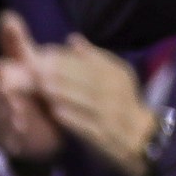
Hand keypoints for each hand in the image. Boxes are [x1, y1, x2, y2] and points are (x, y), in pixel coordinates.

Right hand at [0, 13, 63, 166]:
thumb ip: (15, 43)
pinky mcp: (1, 143)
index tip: (5, 67)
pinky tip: (23, 129)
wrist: (55, 117)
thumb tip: (6, 14)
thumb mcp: (28, 61)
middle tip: (11, 88)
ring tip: (18, 107)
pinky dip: (9, 135)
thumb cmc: (36, 82)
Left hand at [32, 36, 158, 175]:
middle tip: (35, 67)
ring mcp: (111, 113)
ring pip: (87, 100)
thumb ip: (93, 58)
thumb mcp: (114, 76)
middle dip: (62, 72)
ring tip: (42, 86)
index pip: (92, 62)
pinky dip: (73, 119)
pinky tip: (56, 113)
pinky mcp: (104, 135)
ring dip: (64, 93)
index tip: (44, 52)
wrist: (139, 136)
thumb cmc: (120, 102)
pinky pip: (89, 125)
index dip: (68, 57)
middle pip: (88, 79)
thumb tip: (72, 38)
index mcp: (116, 74)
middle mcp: (116, 91)